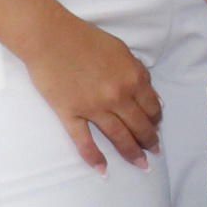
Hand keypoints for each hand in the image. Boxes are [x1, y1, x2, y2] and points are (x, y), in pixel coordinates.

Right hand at [25, 13, 161, 169]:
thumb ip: (138, 73)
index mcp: (132, 79)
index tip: (156, 127)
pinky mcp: (70, 114)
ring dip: (131, 153)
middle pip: (139, 126)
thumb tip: (151, 94)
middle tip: (153, 151)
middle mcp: (117, 97)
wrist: (50, 37)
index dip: (156, 120)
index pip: (152, 107)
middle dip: (149, 141)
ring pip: (118, 137)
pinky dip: (94, 157)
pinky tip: (102, 169)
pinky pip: (84, 141)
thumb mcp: (122, 51)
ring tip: (140, 164)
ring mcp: (93, 108)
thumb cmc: (86, 39)